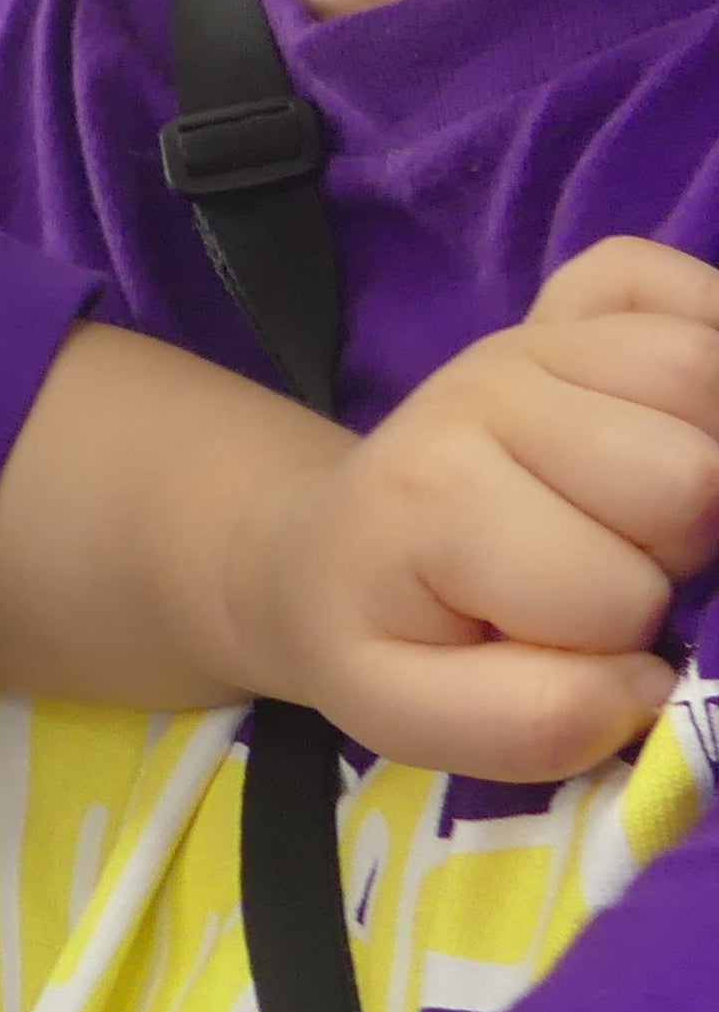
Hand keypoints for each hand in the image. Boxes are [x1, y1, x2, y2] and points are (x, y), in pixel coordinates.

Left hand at [244, 236, 718, 782]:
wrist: (330, 547)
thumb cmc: (384, 631)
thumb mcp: (407, 712)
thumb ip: (525, 723)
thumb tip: (653, 685)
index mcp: (440, 493)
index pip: (615, 594)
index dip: (608, 642)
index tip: (554, 635)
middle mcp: (491, 388)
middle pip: (692, 474)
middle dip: (673, 553)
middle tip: (603, 567)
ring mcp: (538, 333)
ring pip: (709, 377)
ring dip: (707, 459)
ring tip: (641, 506)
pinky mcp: (580, 296)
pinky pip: (691, 287)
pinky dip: (711, 340)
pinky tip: (673, 417)